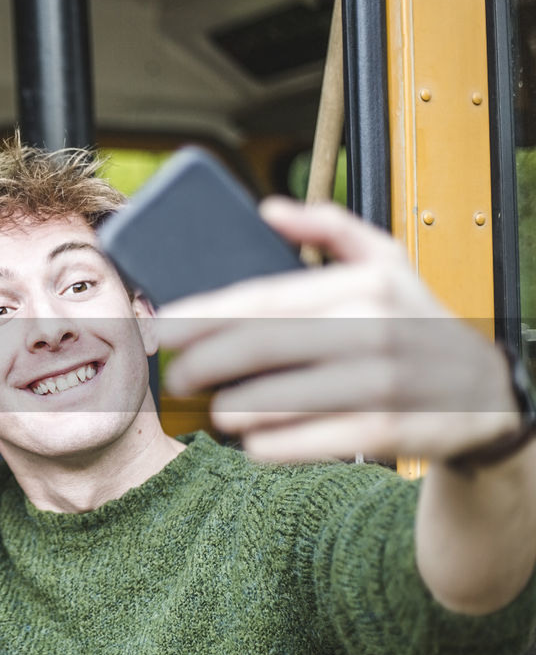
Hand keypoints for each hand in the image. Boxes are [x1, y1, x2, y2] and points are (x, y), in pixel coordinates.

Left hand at [155, 198, 517, 461]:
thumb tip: (270, 210)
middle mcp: (373, 329)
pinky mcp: (385, 433)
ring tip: (216, 409)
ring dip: (230, 409)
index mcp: (364, 284)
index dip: (204, 315)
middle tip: (177, 378)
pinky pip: (300, 441)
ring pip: (273, 400)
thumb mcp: (389, 263)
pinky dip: (266, 445)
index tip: (165, 328)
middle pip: (258, 347)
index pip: (263, 298)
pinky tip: (254, 440)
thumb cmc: (418, 324)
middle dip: (202, 364)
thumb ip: (329, 229)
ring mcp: (380, 384)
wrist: (489, 396)